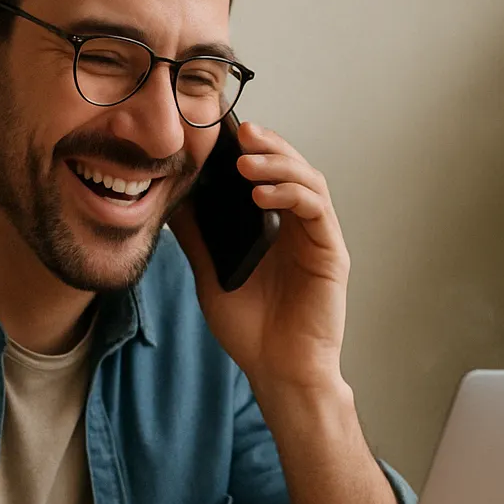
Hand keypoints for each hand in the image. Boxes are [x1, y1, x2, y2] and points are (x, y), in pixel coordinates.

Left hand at [169, 121, 348, 391]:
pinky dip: (292, 194)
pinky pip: (316, 211)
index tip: (224, 131)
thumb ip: (197, 238)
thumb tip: (171, 199)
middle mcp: (300, 227)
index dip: (252, 148)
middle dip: (268, 145)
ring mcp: (318, 239)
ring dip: (279, 164)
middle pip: (293, 167)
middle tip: (240, 132)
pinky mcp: (331, 254)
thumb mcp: (210, 274)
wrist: (278, 372)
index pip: (269, 173)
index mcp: (275, 228)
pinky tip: (262, 195)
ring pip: (309, 181)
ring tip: (245, 163)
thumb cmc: (251, 330)